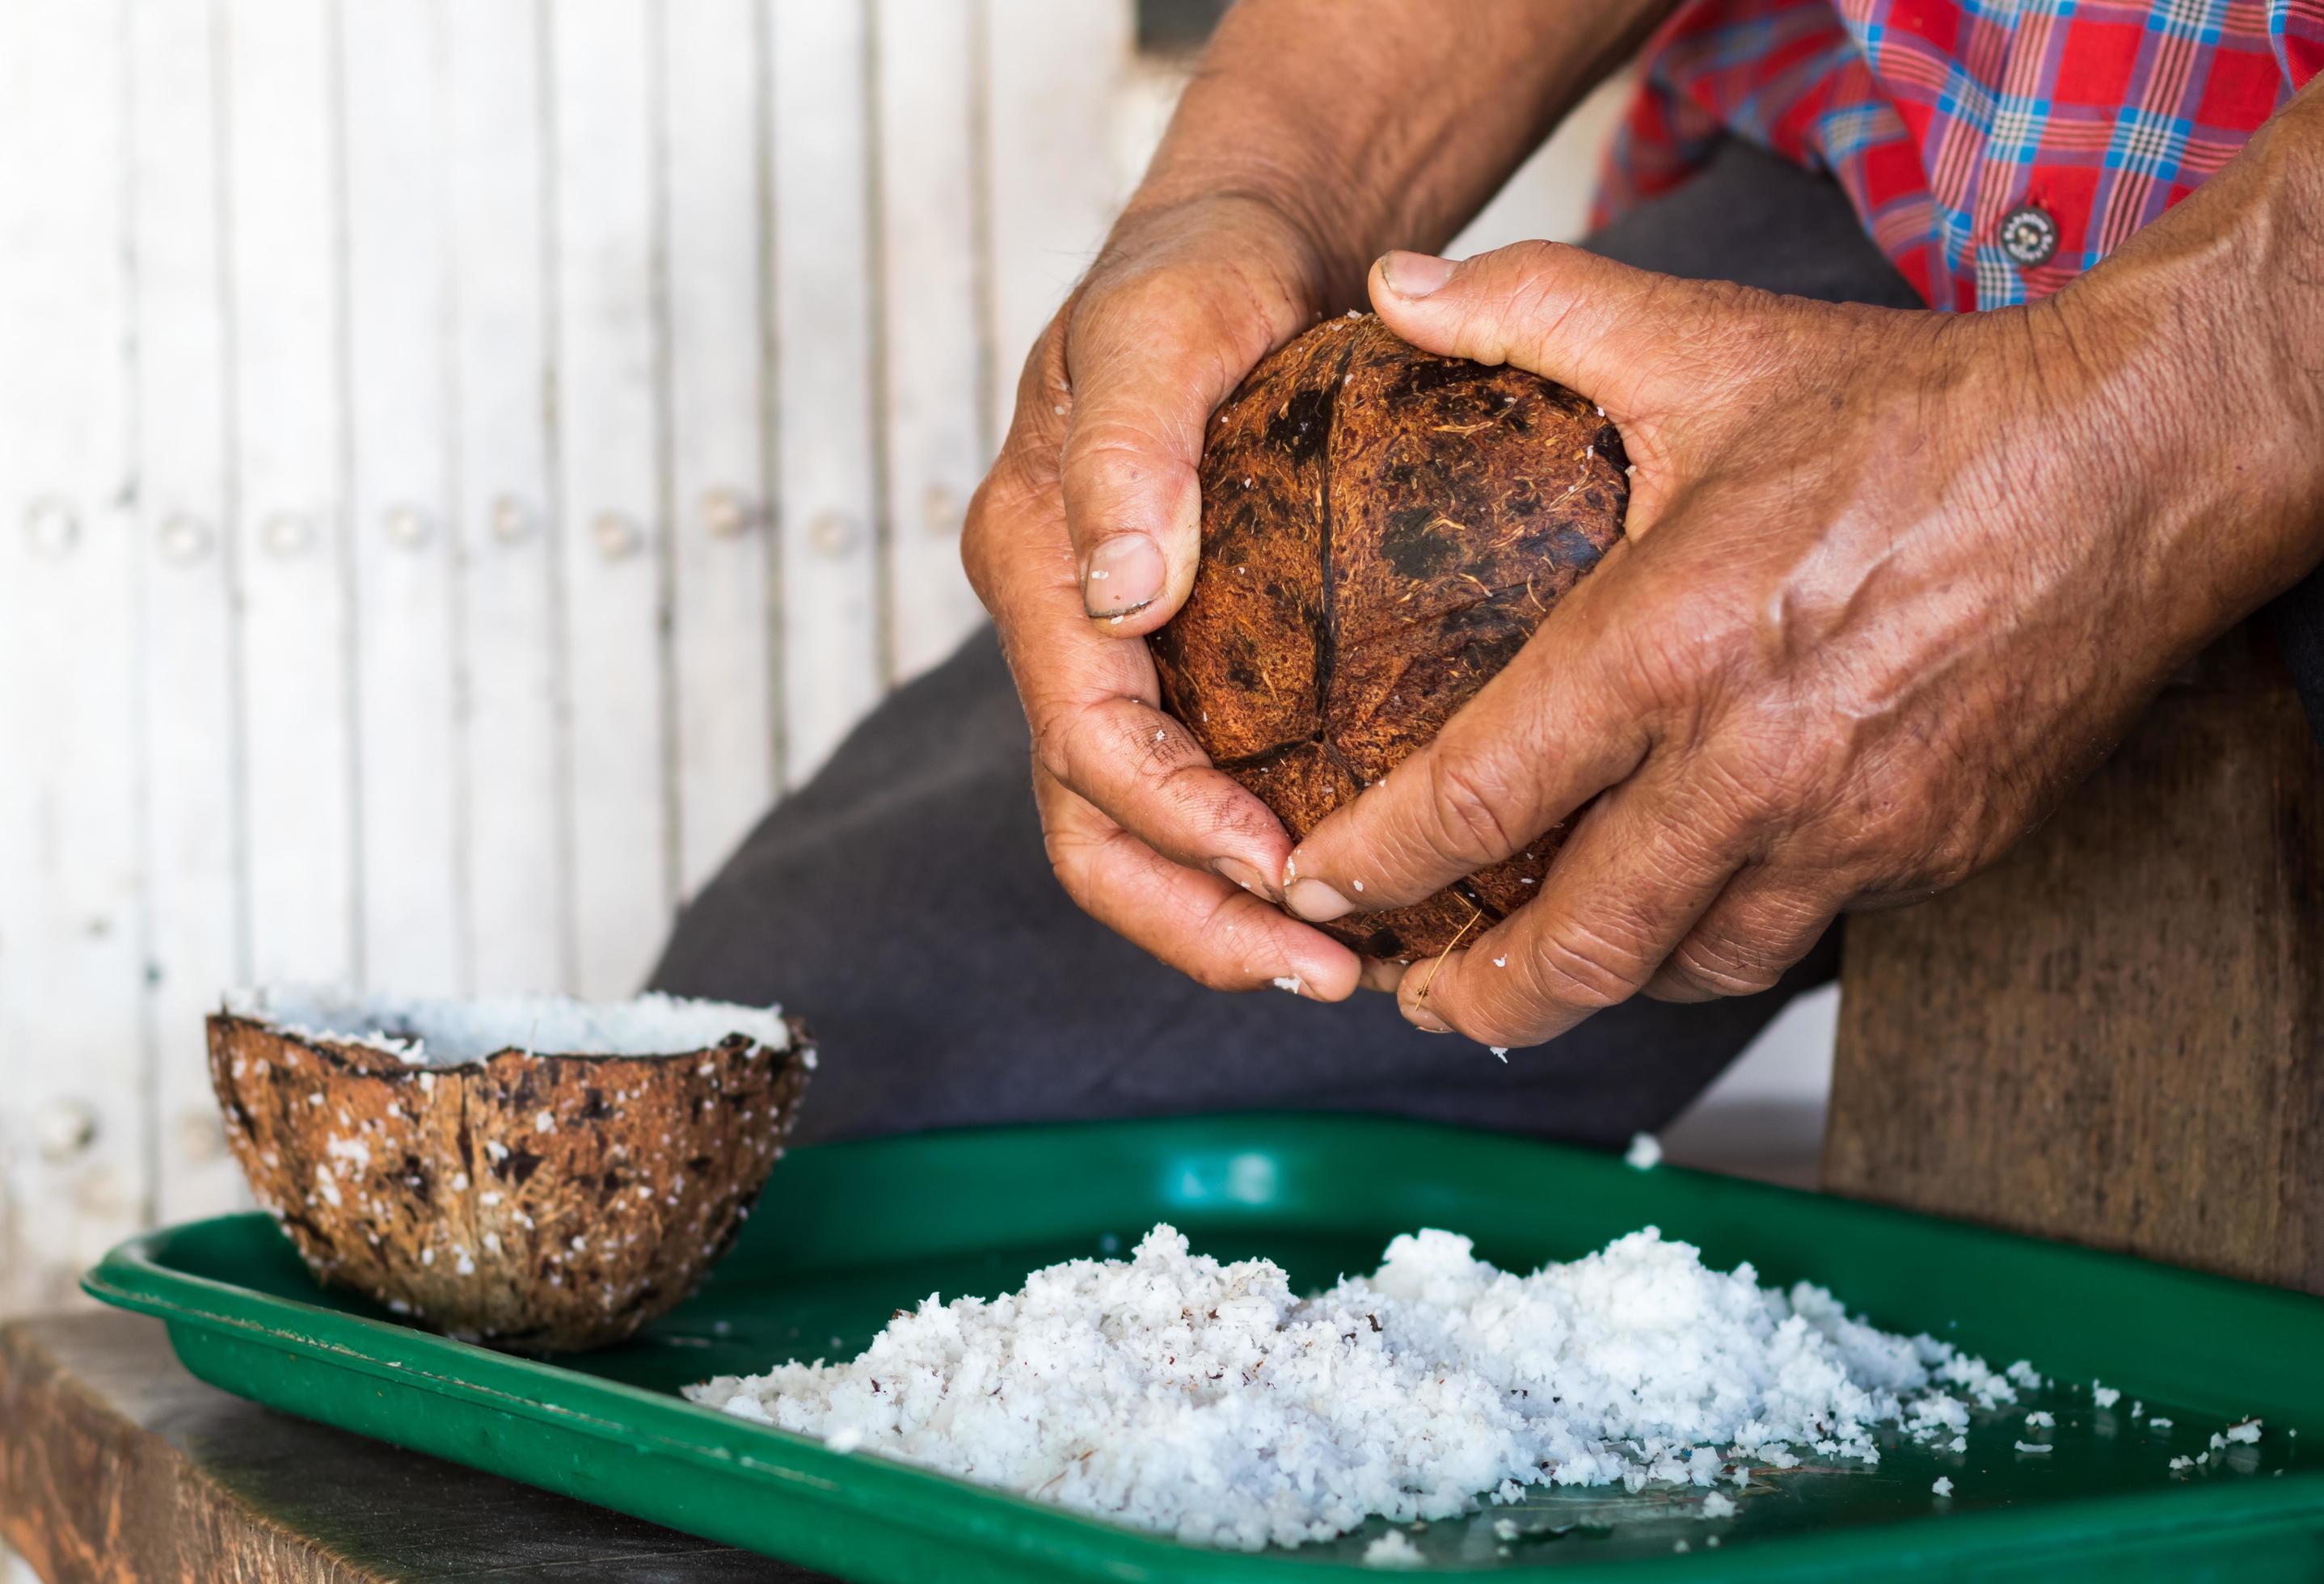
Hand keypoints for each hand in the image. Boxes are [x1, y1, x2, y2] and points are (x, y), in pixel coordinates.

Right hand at [961, 196, 1367, 997]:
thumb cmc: (1204, 274)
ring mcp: (1110, 657)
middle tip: (1325, 974)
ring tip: (1340, 967)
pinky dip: (1248, 860)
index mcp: (1036, 565)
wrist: (1245, 250)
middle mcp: (1060, 628)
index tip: (1285, 867)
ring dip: (1220, 917)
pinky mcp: (1172, 666)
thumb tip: (1125, 595)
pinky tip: (1340, 889)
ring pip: (1129, 837)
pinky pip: (1186, 792)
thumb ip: (1130, 449)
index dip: (1177, 820)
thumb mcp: (1168, 325)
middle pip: (1092, 831)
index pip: (1088, 740)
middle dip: (1196, 920)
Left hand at [1280, 240, 2302, 1044]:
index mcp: (1674, 642)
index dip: (1376, 864)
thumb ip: (1534, 311)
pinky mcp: (1930, 855)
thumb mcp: (1709, 342)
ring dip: (1594, 983)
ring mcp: (1854, 826)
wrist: (2136, 462)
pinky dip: (1711, 940)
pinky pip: (1795, 936)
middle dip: (1473, 995)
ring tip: (1530, 967)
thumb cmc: (1917, 412)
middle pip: (1581, 947)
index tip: (1314, 888)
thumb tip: (1396, 284)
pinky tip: (1674, 904)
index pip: (1481, 796)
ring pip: (1689, 968)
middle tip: (1413, 991)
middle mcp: (1758, 762)